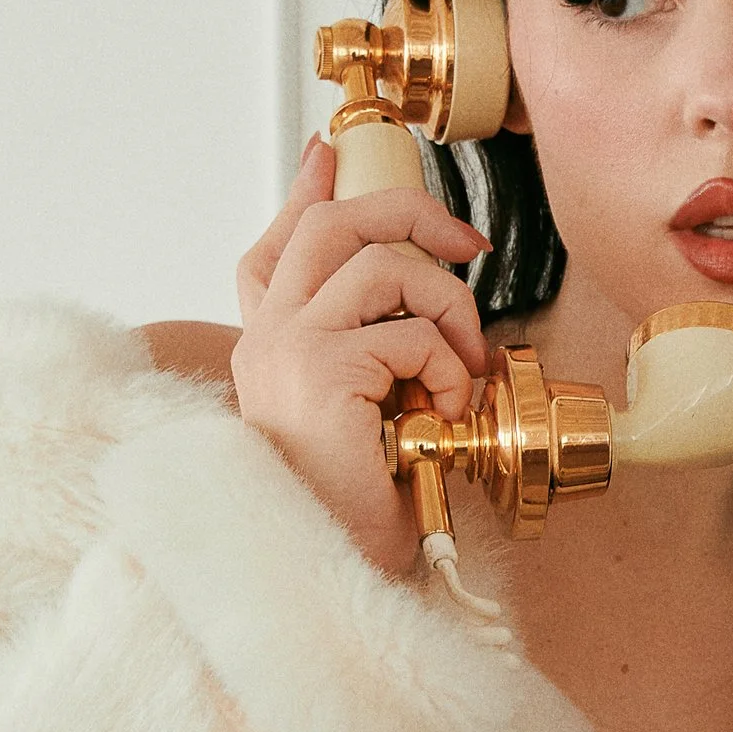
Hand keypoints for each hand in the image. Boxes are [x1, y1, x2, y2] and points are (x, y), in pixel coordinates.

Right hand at [229, 137, 490, 575]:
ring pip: (380, 263)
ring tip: (463, 367)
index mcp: (267, 348)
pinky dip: (450, 364)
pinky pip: (409, 331)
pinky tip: (448, 410)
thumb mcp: (368, 418)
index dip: (305, 194)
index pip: (274, 249)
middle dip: (409, 211)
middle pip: (329, 225)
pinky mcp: (320, 369)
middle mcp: (265, 338)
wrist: (334, 577)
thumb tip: (423, 317)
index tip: (329, 154)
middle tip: (467, 244)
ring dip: (447, 307)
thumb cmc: (356, 513)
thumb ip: (375, 357)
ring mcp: (284, 348)